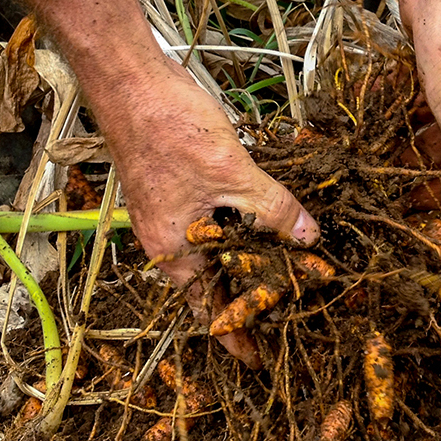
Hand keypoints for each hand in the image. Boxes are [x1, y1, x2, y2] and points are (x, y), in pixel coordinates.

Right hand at [99, 60, 318, 365]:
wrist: (131, 81)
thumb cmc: (169, 129)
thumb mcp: (234, 174)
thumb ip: (273, 209)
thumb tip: (309, 239)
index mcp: (174, 249)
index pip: (207, 307)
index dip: (233, 334)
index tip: (254, 359)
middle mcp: (167, 237)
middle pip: (212, 280)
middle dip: (247, 296)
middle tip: (285, 314)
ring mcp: (169, 210)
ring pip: (213, 247)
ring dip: (245, 258)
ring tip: (282, 272)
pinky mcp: (175, 183)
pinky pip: (211, 218)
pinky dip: (236, 225)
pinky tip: (262, 219)